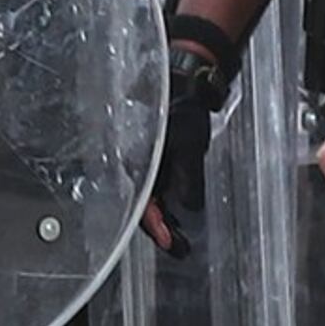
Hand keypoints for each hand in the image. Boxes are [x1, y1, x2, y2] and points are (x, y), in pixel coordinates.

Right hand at [143, 43, 232, 256]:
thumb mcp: (189, 143)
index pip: (141, 204)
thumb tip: (189, 206)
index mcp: (136, 161)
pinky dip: (164, 202)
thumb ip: (188, 177)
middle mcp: (134, 163)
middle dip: (160, 229)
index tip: (171, 244)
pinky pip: (155, 185)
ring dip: (163, 217)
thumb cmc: (180, 104)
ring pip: (148, 197)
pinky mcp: (153, 155)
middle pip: (142, 205)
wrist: (180, 77)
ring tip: (180, 238)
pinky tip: (176, 211)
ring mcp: (143, 160)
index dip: (156, 227)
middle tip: (179, 248)